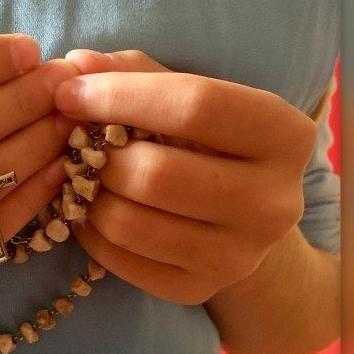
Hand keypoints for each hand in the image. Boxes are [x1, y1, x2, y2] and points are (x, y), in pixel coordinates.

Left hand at [55, 49, 317, 304]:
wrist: (243, 219)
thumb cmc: (208, 143)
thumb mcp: (188, 96)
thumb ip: (136, 73)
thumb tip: (76, 64)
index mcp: (283, 134)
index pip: (195, 105)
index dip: (121, 95)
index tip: (70, 92)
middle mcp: (274, 202)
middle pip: (157, 174)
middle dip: (100, 155)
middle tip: (76, 144)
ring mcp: (239, 256)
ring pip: (131, 224)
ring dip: (88, 196)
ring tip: (82, 176)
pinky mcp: (198, 289)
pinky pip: (120, 262)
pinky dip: (90, 233)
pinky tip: (90, 210)